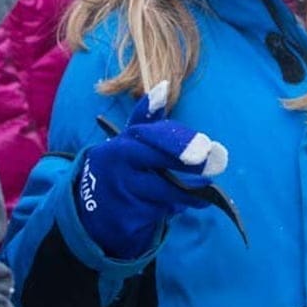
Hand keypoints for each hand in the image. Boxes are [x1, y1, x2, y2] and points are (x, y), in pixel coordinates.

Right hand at [76, 81, 227, 258]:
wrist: (89, 208)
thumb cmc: (120, 166)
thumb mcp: (128, 141)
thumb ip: (147, 118)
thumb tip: (164, 87)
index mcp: (121, 145)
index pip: (152, 137)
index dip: (179, 142)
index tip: (205, 145)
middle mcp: (119, 169)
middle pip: (159, 164)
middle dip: (190, 164)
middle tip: (217, 163)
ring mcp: (122, 195)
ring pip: (166, 192)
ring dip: (188, 191)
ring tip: (202, 191)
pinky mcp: (128, 220)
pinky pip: (161, 212)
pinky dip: (174, 207)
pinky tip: (175, 204)